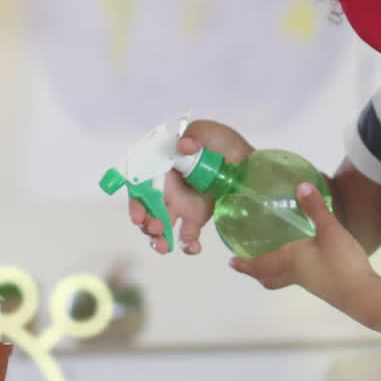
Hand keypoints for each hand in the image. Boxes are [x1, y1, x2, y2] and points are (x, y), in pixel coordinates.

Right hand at [129, 119, 252, 254]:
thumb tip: (184, 145)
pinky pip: (186, 236)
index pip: (139, 185)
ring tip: (163, 247)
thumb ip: (195, 134)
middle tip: (155, 228)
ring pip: (160, 226)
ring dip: (157, 239)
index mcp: (161, 167)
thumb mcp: (208, 131)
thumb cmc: (221, 142)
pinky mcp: (195, 217)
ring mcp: (179, 205)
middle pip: (146, 210)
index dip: (135, 201)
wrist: (245, 161)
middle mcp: (165, 188)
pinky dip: (187, 246)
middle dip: (146, 223)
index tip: (137, 215)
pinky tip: (194, 248)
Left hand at [228, 182, 380, 312]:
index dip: (245, 263)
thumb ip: (315, 208)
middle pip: (269, 276)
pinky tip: (303, 260)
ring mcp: (309, 282)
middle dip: (255, 270)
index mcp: (290, 260)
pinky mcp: (323, 285)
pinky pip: (298, 278)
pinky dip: (291, 270)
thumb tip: (301, 186)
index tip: (231, 261)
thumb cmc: (341, 262)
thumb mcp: (329, 230)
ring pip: (283, 278)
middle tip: (244, 262)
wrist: (362, 294)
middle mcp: (295, 273)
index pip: (260, 264)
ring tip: (270, 260)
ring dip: (272, 271)